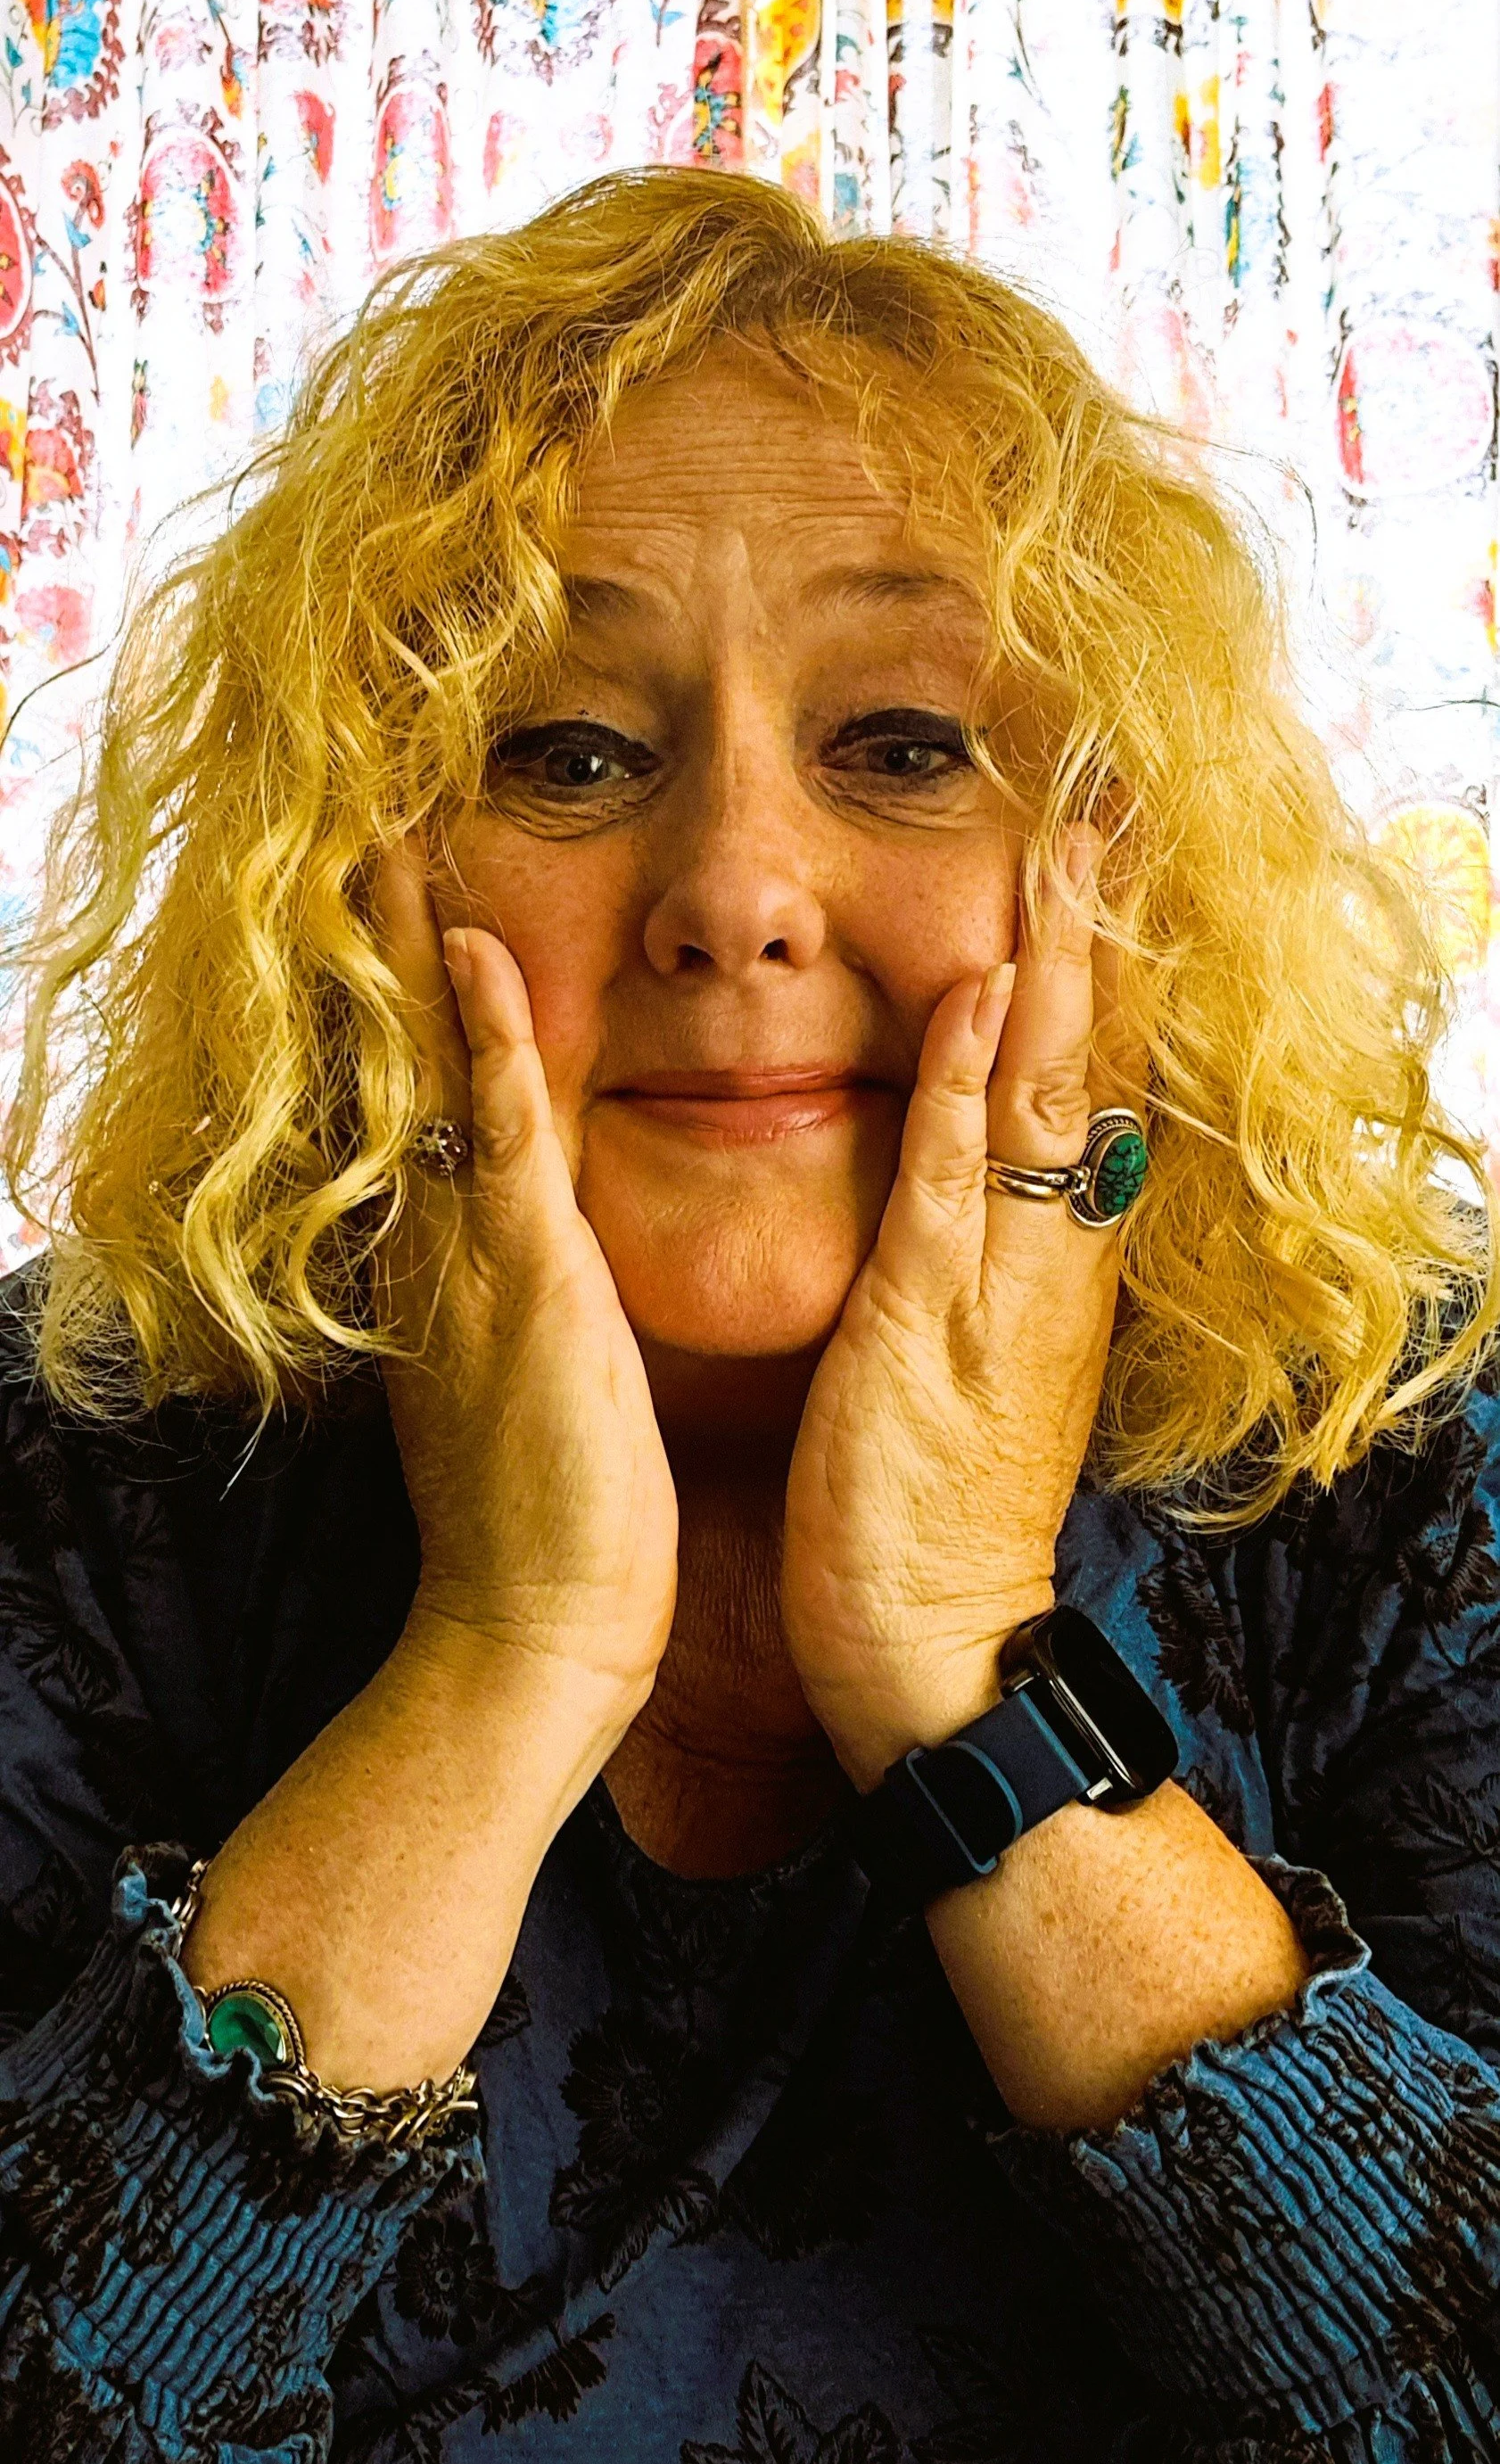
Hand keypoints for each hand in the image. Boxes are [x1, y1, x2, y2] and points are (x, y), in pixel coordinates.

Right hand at [368, 834, 677, 1741]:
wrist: (534, 1633)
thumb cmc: (545, 1525)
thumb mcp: (510, 1387)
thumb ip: (499, 1311)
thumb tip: (509, 1265)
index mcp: (439, 1270)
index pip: (409, 1107)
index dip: (397, 1004)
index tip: (394, 906)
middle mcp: (432, 1249)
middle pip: (389, 1067)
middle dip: (378, 949)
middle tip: (361, 830)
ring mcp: (470, 1259)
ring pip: (428, 1074)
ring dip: (413, 953)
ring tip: (394, 839)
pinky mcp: (526, 1282)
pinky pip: (498, 1133)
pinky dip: (482, 1038)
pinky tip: (472, 952)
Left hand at [781, 828, 1141, 1788]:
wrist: (935, 1639)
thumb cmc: (937, 1502)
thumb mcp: (982, 1354)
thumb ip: (993, 1257)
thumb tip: (998, 1174)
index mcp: (1062, 1258)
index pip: (1098, 1083)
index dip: (1106, 969)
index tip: (1110, 858)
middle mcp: (1058, 1255)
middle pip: (1096, 1063)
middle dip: (1103, 935)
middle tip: (1113, 806)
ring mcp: (1006, 1283)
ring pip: (1047, 1097)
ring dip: (1056, 967)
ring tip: (1066, 849)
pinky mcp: (934, 1322)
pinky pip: (961, 1181)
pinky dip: (976, 1086)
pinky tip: (983, 998)